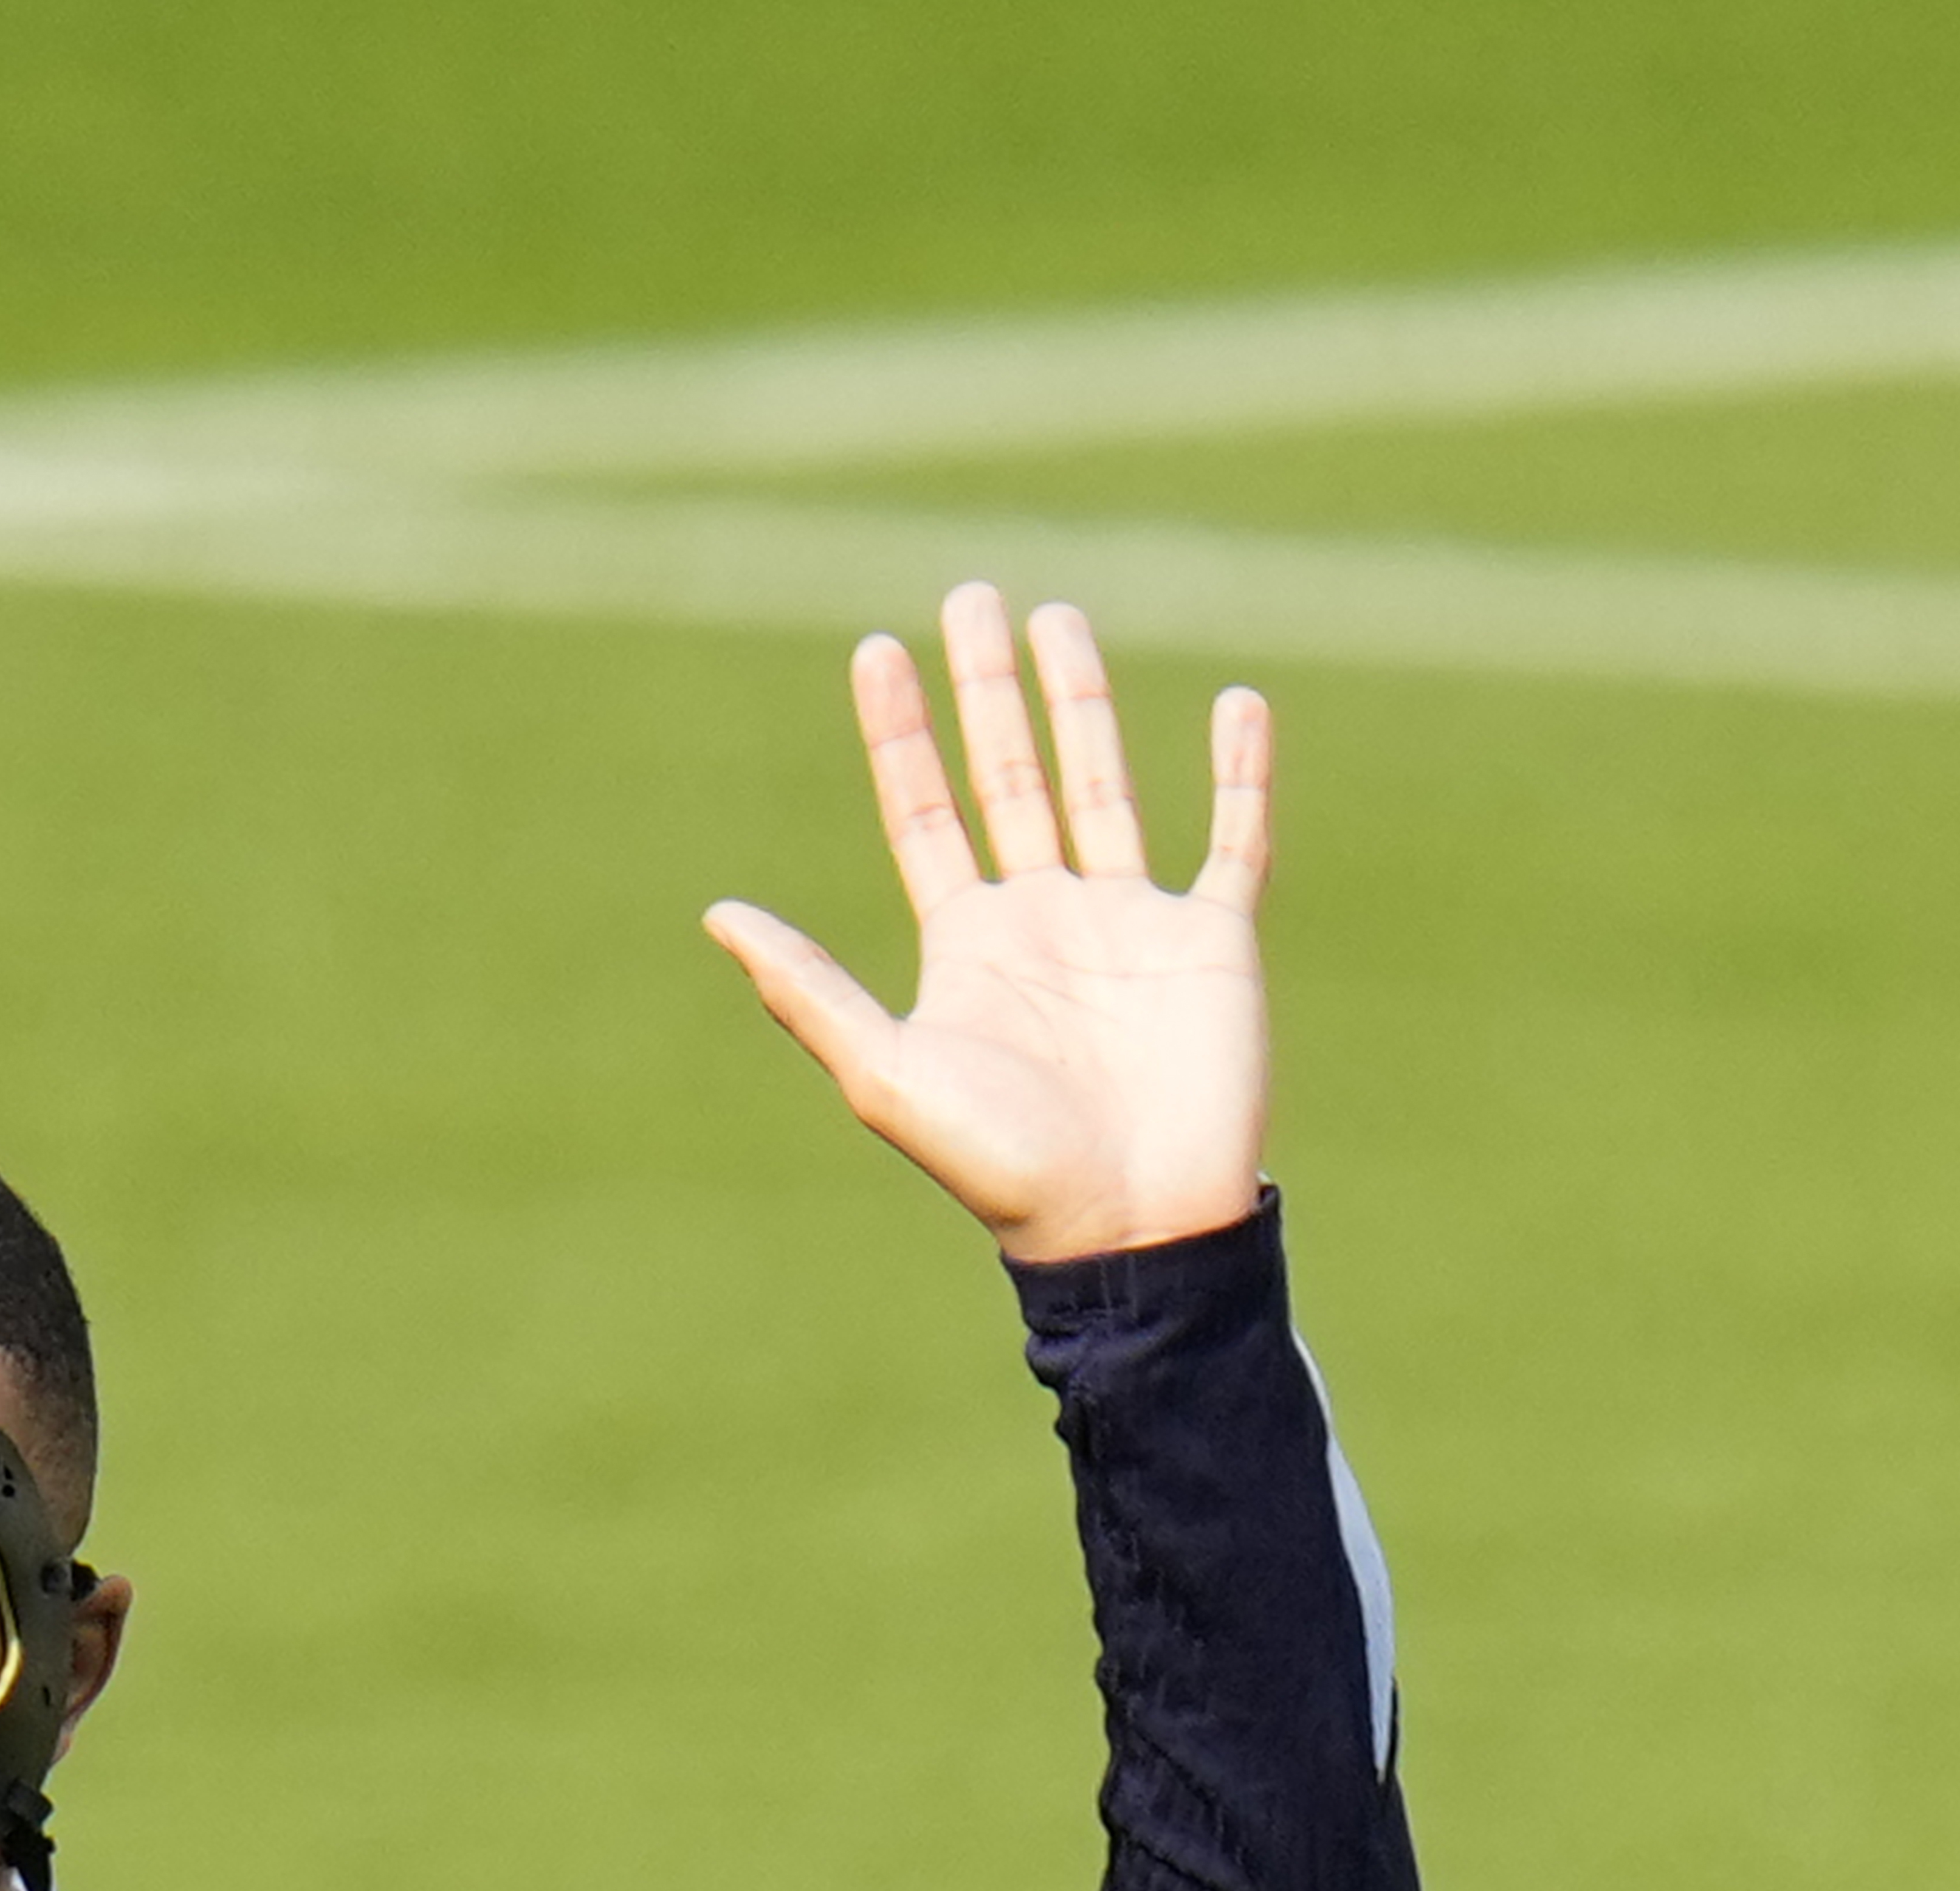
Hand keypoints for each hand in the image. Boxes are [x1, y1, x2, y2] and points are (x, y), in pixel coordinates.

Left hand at [703, 585, 1270, 1264]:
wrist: (1126, 1225)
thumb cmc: (1001, 1166)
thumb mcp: (885, 1076)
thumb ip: (809, 991)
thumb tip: (718, 916)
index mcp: (967, 942)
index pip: (923, 813)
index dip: (898, 735)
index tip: (876, 649)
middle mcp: (1043, 917)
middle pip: (1008, 775)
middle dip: (987, 690)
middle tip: (970, 596)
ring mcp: (1128, 922)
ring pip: (1103, 784)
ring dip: (1082, 703)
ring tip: (1056, 619)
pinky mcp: (1211, 940)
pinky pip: (1232, 839)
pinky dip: (1240, 773)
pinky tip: (1237, 701)